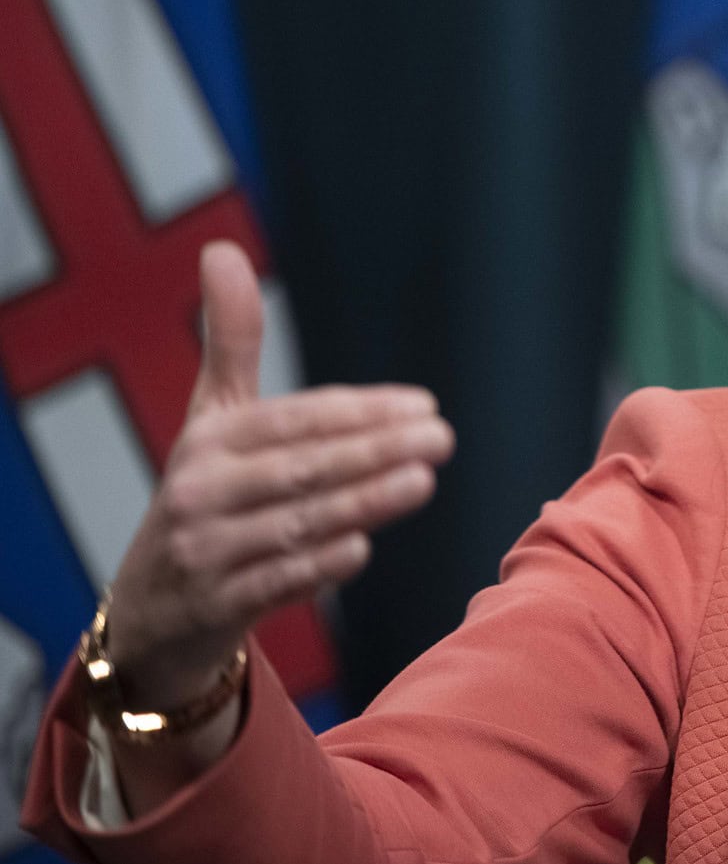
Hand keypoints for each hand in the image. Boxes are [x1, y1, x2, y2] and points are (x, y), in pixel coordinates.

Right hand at [102, 241, 453, 705]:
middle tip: (442, 438)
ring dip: (362, 502)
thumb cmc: (204, 497)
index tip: (423, 406)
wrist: (149, 614)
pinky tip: (361, 547)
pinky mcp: (213, 606)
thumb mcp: (212, 420)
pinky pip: (272, 584)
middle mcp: (200, 492)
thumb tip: (222, 249)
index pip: (293, 420)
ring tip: (421, 480)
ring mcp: (205, 552)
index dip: (358, 412)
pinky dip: (316, 566)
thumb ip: (232, 341)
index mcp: (208, 441)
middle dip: (375, 451)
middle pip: (301, 468)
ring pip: (295, 523)